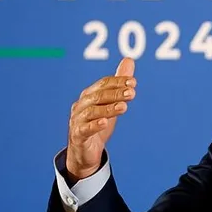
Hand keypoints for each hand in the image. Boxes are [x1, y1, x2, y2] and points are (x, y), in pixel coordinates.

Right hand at [66, 58, 135, 180]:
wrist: (84, 151)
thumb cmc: (98, 123)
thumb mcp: (111, 103)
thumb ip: (119, 83)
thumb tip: (129, 60)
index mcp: (89, 95)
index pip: (103, 84)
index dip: (117, 82)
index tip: (133, 82)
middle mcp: (81, 105)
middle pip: (98, 96)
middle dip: (116, 93)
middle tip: (132, 93)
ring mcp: (77, 120)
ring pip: (92, 112)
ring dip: (109, 108)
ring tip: (124, 107)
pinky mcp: (78, 135)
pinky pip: (85, 129)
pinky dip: (95, 125)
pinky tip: (105, 123)